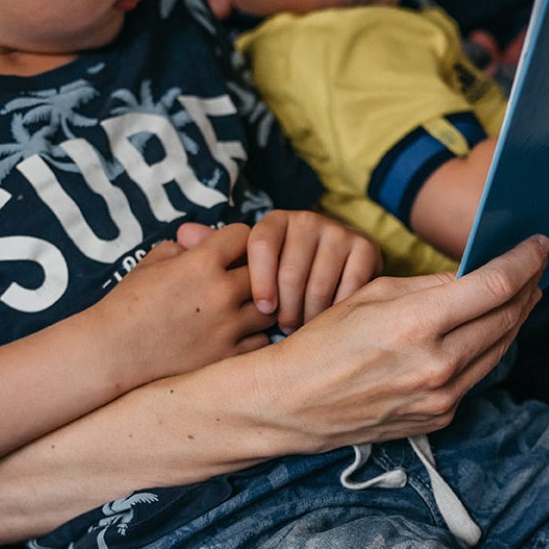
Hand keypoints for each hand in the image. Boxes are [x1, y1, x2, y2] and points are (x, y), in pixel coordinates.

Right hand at [93, 224, 274, 386]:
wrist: (111, 352)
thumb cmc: (127, 304)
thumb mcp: (150, 263)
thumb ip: (184, 247)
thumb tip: (207, 240)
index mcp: (200, 263)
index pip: (244, 235)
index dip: (238, 241)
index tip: (230, 253)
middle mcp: (220, 292)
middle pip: (265, 270)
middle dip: (256, 272)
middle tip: (243, 281)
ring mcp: (227, 326)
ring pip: (271, 308)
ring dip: (262, 305)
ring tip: (245, 308)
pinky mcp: (228, 356)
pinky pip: (261, 341)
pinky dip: (254, 336)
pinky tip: (238, 334)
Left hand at [205, 211, 380, 333]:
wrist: (339, 269)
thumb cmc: (284, 275)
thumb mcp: (250, 264)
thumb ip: (217, 253)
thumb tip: (183, 234)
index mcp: (276, 221)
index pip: (262, 245)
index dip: (261, 281)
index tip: (264, 309)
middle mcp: (308, 220)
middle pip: (292, 271)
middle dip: (287, 308)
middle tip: (285, 329)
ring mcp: (339, 232)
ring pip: (319, 285)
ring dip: (311, 315)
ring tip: (304, 328)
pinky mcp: (366, 248)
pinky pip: (349, 288)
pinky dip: (338, 310)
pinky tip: (330, 320)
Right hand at [246, 235, 547, 449]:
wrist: (291, 404)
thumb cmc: (324, 342)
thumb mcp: (372, 295)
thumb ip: (431, 286)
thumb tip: (474, 276)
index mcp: (417, 325)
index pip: (494, 287)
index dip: (525, 262)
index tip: (539, 246)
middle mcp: (437, 365)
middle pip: (506, 318)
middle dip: (527, 287)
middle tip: (536, 267)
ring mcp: (441, 397)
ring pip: (498, 349)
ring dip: (515, 318)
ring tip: (522, 294)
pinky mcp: (440, 417)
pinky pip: (476, 376)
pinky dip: (488, 349)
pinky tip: (489, 330)